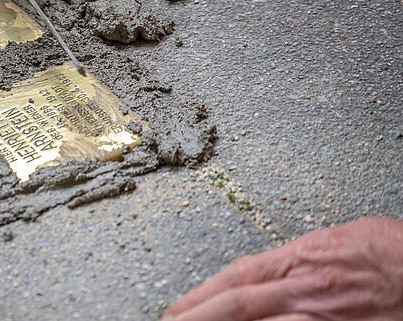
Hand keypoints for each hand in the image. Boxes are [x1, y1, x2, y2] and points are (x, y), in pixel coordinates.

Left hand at [163, 217, 402, 320]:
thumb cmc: (388, 251)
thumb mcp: (330, 242)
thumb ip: (294, 260)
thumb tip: (266, 273)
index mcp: (297, 260)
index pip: (233, 278)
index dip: (198, 295)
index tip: (174, 309)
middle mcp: (302, 291)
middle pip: (234, 306)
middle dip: (195, 317)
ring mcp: (320, 319)